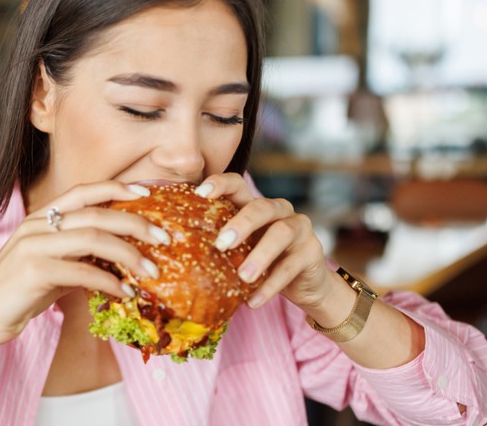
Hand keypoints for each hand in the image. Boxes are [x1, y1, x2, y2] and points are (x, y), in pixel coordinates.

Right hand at [0, 181, 167, 350]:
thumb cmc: (19, 292)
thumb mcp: (53, 265)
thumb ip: (80, 255)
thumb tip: (120, 258)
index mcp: (41, 217)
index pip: (83, 191)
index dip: (116, 187)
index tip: (147, 191)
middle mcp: (37, 225)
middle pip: (97, 213)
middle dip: (136, 223)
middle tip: (164, 237)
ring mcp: (34, 246)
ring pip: (94, 238)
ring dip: (130, 255)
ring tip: (152, 271)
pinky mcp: (34, 271)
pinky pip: (83, 272)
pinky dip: (110, 282)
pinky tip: (125, 293)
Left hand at [194, 173, 332, 310]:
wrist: (306, 285)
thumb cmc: (263, 263)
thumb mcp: (242, 251)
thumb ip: (220, 246)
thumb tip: (174, 254)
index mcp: (256, 205)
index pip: (238, 184)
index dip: (220, 184)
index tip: (200, 193)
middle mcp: (280, 210)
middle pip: (261, 207)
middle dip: (241, 223)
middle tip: (221, 244)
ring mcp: (299, 229)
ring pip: (281, 233)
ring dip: (260, 256)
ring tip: (243, 277)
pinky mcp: (312, 252)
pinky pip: (290, 267)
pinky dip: (271, 285)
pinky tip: (253, 301)